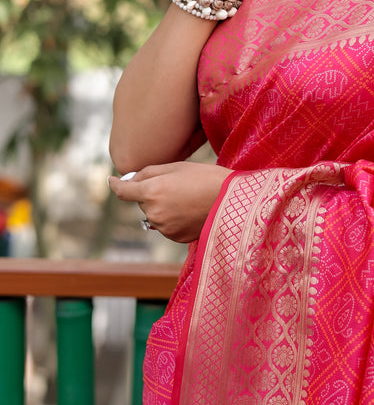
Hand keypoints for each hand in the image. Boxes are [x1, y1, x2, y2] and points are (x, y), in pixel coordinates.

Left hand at [108, 161, 229, 242]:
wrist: (231, 200)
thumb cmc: (205, 177)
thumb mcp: (177, 167)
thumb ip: (149, 173)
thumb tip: (130, 180)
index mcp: (152, 191)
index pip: (123, 191)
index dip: (115, 184)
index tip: (112, 180)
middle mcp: (154, 212)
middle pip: (143, 202)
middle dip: (152, 193)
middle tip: (175, 184)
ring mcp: (164, 228)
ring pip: (154, 215)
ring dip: (163, 206)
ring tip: (187, 198)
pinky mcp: (175, 238)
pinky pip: (166, 226)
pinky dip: (173, 218)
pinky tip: (190, 210)